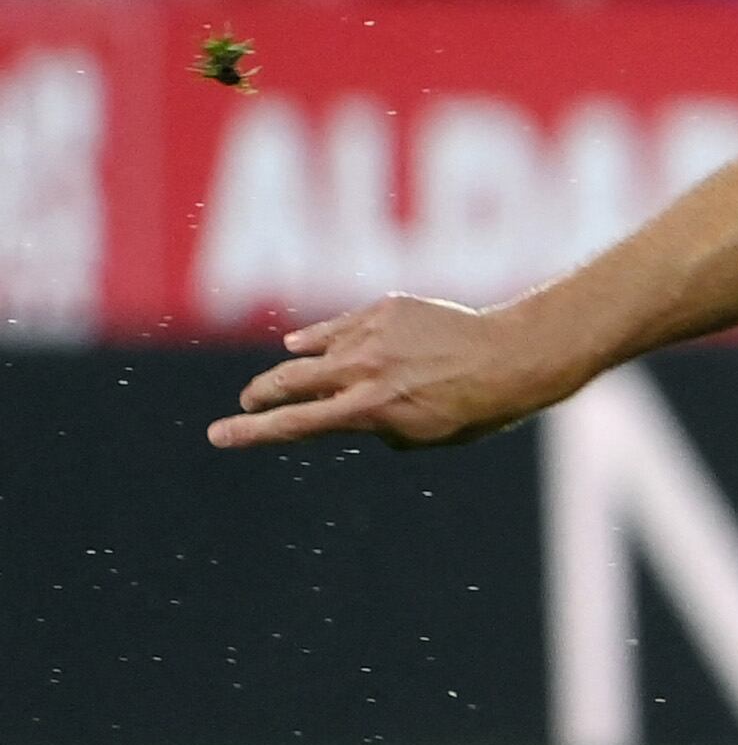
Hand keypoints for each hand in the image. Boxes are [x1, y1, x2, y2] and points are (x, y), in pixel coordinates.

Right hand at [208, 297, 557, 450]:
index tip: (219, 434)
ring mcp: (371, 335)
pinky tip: (304, 344)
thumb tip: (340, 410)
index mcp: (369, 411)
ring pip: (311, 351)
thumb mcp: (423, 435)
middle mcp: (363, 371)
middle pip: (288, 381)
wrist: (512, 357)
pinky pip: (338, 327)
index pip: (295, 424)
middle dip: (259, 395)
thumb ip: (374, 426)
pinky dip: (321, 339)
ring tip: (288, 375)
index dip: (252, 432)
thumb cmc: (474, 407)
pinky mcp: (384, 309)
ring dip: (297, 367)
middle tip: (247, 403)